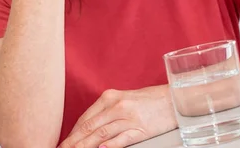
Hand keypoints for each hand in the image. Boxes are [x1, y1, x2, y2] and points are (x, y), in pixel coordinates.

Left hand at [58, 86, 176, 147]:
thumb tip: (88, 128)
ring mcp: (129, 117)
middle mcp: (117, 106)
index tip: (64, 143)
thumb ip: (106, 111)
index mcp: (110, 97)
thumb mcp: (124, 100)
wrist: (174, 98)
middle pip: (90, 127)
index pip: (86, 118)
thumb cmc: (150, 100)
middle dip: (74, 142)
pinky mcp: (141, 129)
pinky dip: (110, 146)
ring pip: (101, 134)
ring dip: (86, 146)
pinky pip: (122, 139)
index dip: (73, 133)